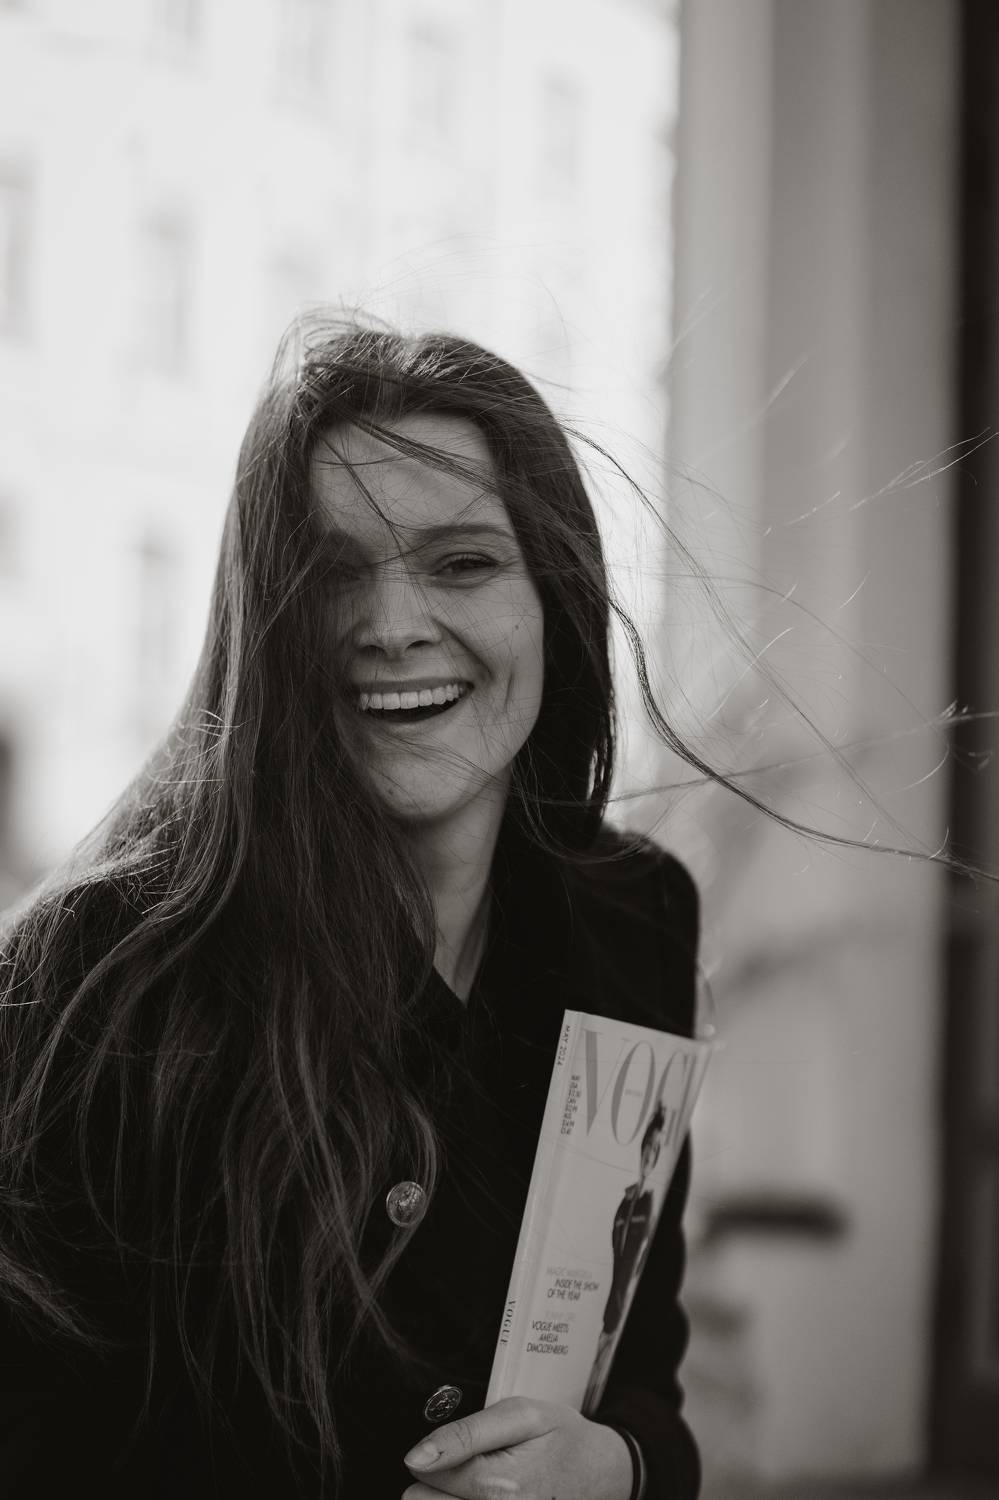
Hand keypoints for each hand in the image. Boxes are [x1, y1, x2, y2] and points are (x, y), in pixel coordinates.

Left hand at [402, 1396, 632, 1498]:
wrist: (603, 1475)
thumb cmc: (562, 1438)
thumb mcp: (520, 1415)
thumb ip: (464, 1434)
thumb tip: (414, 1458)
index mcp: (498, 1487)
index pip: (424, 1475)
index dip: (436, 1452)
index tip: (461, 1446)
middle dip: (436, 1482)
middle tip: (468, 1468)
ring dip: (447, 1499)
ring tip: (474, 1486)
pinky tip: (479, 1497)